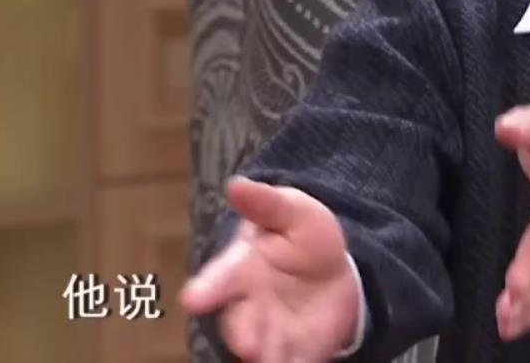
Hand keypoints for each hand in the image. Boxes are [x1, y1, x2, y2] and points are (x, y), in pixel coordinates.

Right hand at [179, 177, 360, 361]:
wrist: (335, 268)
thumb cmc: (301, 236)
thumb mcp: (292, 211)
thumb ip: (266, 203)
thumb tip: (236, 184)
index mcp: (241, 270)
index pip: (219, 280)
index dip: (207, 290)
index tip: (193, 299)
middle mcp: (249, 306)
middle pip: (238, 324)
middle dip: (242, 334)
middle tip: (248, 345)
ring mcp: (271, 332)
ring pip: (263, 351)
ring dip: (266, 358)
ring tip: (269, 359)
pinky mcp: (298, 352)